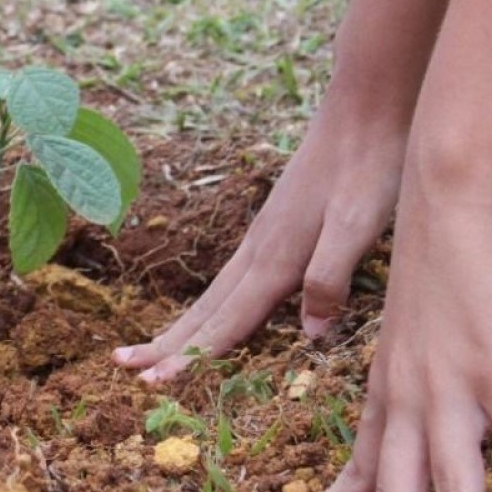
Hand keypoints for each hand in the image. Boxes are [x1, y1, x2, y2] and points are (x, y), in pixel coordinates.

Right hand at [112, 111, 404, 380]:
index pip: (228, 320)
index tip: (153, 384)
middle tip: (123, 367)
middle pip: (207, 309)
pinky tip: (215, 308)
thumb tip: (310, 334)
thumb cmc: (368, 165)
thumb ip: (330, 277)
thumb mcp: (358, 225)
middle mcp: (260, 248)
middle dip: (166, 343)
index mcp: (276, 256)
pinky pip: (232, 278)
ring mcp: (264, 234)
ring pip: (215, 292)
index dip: (192, 357)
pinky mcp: (275, 225)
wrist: (364, 106)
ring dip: (182, 325)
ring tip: (150, 347)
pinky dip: (212, 304)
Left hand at [306, 185, 491, 491]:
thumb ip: (419, 370)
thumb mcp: (415, 325)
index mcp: (388, 386)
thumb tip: (428, 400)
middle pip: (396, 491)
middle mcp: (411, 397)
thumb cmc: (439, 252)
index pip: (364, 469)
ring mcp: (453, 385)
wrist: (446, 191)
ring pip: (450, 481)